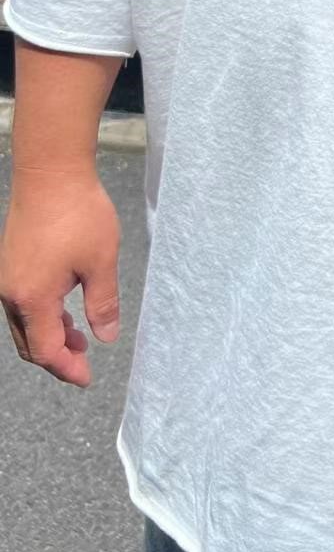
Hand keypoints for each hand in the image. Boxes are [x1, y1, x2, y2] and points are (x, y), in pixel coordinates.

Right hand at [0, 169, 122, 387]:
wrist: (51, 173)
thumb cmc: (80, 214)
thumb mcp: (101, 262)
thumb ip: (102, 304)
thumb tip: (106, 337)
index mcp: (32, 298)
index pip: (46, 350)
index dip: (67, 368)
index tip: (87, 378)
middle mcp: (10, 293)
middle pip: (29, 343)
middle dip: (56, 356)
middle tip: (84, 358)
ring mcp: (5, 278)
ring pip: (23, 324)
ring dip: (49, 335)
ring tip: (80, 335)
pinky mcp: (8, 264)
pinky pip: (20, 304)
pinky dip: (41, 315)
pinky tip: (65, 308)